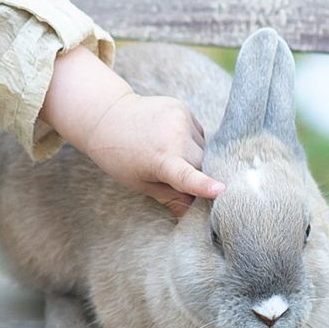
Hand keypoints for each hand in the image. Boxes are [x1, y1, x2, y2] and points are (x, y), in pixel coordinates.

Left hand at [79, 90, 222, 212]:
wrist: (107, 116)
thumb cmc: (121, 157)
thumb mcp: (141, 183)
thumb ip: (170, 198)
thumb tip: (190, 218)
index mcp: (160, 160)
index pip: (186, 176)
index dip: (203, 185)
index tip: (221, 190)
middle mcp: (174, 136)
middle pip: (203, 164)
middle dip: (198, 173)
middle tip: (175, 176)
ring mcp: (180, 119)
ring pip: (203, 148)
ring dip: (194, 156)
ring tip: (166, 152)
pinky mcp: (182, 109)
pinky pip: (198, 133)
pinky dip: (191, 141)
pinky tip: (170, 140)